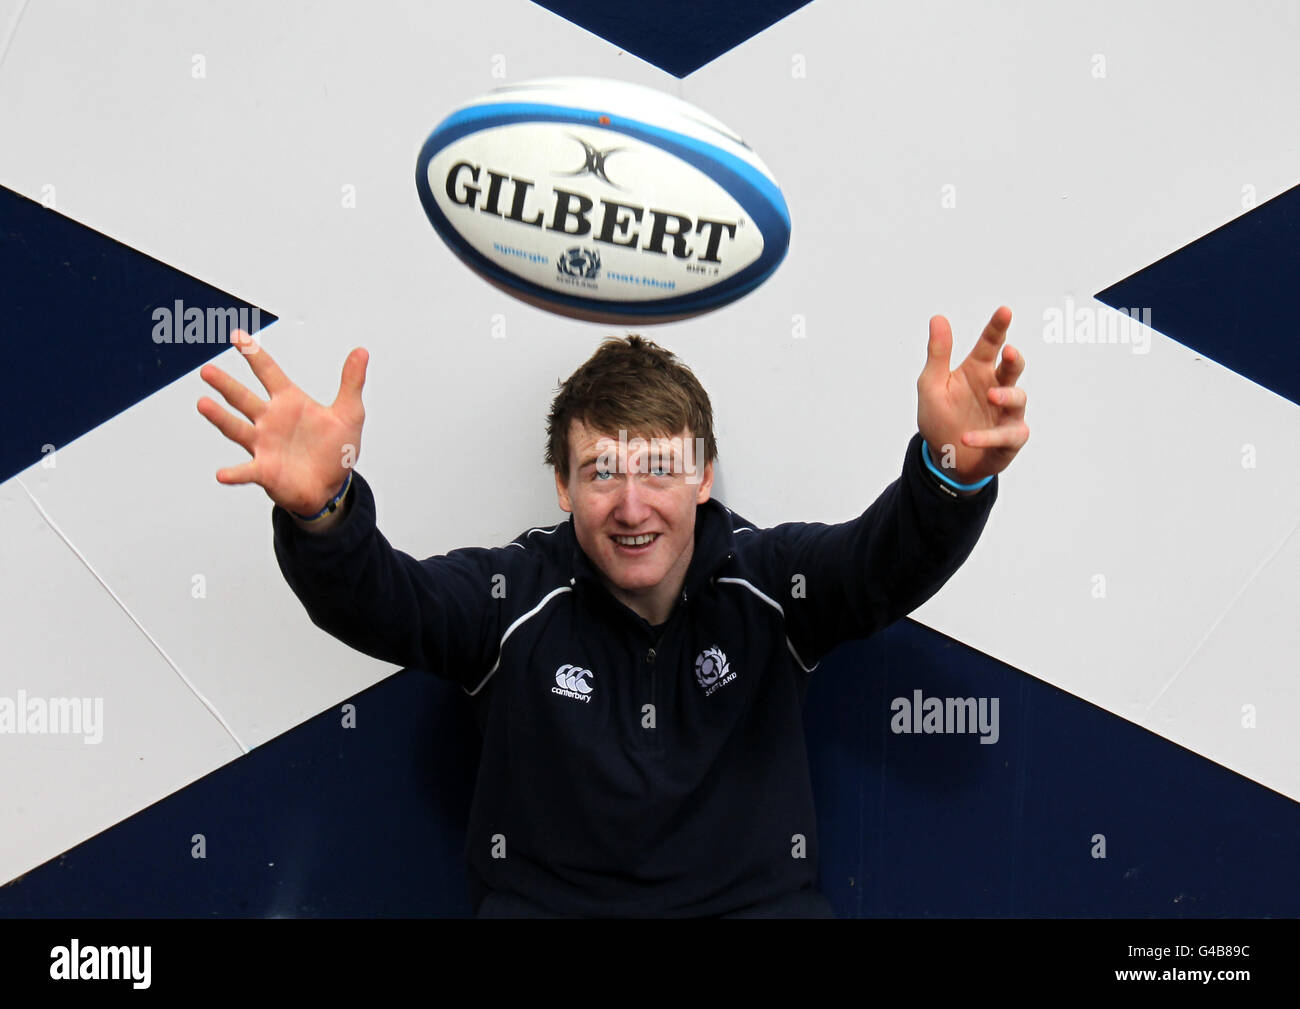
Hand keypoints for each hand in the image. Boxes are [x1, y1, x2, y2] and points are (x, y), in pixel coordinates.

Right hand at [197, 330, 368, 514]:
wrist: (330, 486)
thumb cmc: (335, 449)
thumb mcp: (349, 414)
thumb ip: (352, 382)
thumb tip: (362, 351)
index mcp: (289, 402)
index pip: (269, 372)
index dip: (253, 354)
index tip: (237, 335)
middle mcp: (270, 420)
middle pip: (243, 398)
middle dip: (226, 384)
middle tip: (207, 370)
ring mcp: (264, 445)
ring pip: (237, 428)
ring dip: (220, 417)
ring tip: (203, 404)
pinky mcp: (265, 470)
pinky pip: (246, 471)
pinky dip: (234, 473)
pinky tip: (222, 474)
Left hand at [916, 306, 1028, 483]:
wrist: (943, 458)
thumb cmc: (940, 418)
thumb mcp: (931, 385)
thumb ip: (938, 354)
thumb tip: (938, 318)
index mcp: (977, 370)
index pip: (990, 344)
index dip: (997, 328)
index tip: (1004, 311)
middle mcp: (995, 387)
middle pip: (1012, 368)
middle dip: (1013, 359)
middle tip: (1008, 352)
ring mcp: (1006, 413)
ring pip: (1017, 398)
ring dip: (1006, 396)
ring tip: (992, 396)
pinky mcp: (1009, 439)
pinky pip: (1005, 436)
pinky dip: (987, 437)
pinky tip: (968, 437)